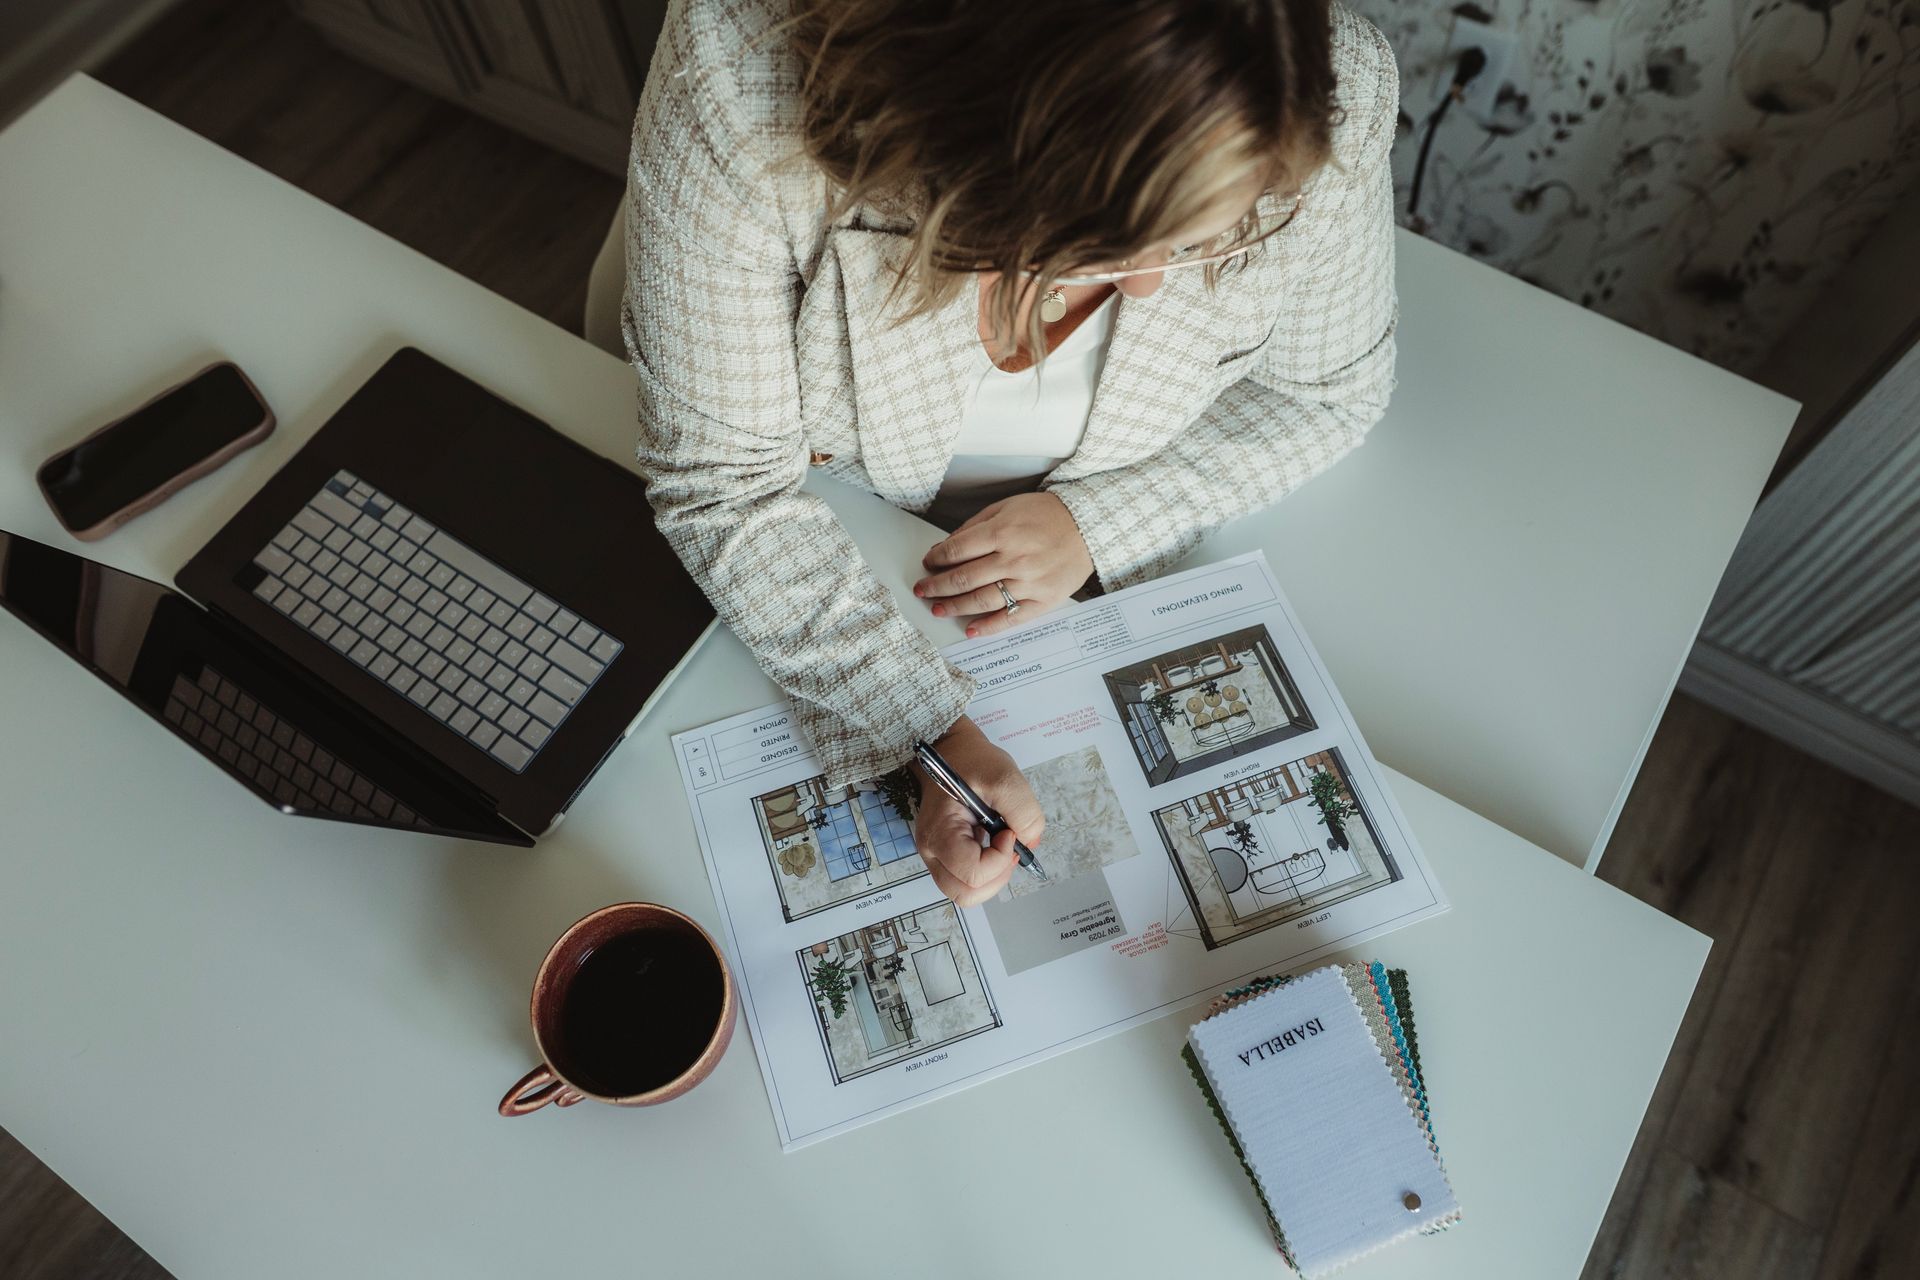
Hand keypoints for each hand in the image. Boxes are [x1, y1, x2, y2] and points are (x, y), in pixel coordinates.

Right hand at [910, 717, 1044, 906]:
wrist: (949, 749)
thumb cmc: (971, 760)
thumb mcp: (1004, 776)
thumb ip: (1024, 812)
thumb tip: (1030, 841)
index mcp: (940, 833)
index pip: (973, 874)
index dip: (1000, 859)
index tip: (1009, 831)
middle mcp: (932, 850)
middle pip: (966, 894)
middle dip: (997, 876)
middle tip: (1009, 846)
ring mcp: (935, 854)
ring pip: (965, 892)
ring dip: (992, 877)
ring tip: (1002, 845)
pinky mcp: (943, 853)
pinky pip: (965, 879)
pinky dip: (986, 871)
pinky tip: (993, 844)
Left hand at [915, 492, 1093, 637]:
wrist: (1088, 526)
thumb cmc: (1046, 515)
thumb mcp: (1007, 508)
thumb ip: (976, 527)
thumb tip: (947, 547)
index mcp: (1002, 533)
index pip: (957, 551)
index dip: (936, 560)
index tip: (928, 564)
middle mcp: (1013, 559)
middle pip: (964, 579)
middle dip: (937, 587)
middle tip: (923, 591)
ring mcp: (1029, 582)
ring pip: (982, 601)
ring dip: (955, 607)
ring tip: (939, 609)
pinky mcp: (1043, 600)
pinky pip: (1011, 618)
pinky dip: (989, 627)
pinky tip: (971, 630)